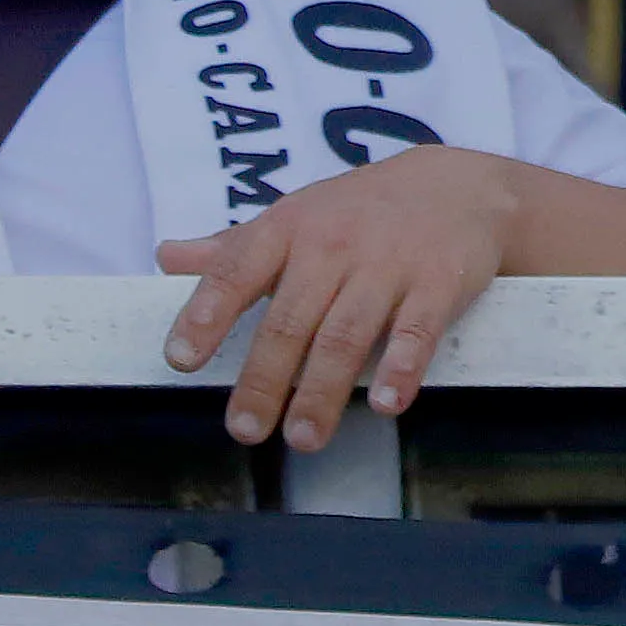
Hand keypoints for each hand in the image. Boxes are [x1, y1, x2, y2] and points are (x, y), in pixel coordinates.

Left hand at [160, 142, 530, 442]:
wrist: (459, 187)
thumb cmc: (361, 211)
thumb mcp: (296, 217)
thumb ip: (234, 247)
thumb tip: (166, 258)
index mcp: (290, 228)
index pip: (238, 270)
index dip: (207, 314)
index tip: (181, 359)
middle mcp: (334, 245)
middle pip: (291, 319)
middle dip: (265, 378)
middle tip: (244, 429)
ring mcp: (388, 264)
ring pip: (347, 334)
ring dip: (323, 390)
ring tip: (303, 438)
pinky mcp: (438, 282)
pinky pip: (416, 330)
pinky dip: (401, 368)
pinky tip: (385, 404)